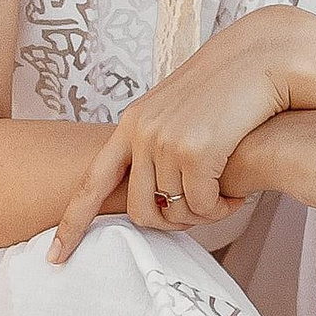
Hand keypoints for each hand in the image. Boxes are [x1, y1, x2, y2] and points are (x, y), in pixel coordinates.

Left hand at [48, 31, 288, 263]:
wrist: (260, 58)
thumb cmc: (225, 89)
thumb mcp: (178, 112)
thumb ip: (158, 142)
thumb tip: (157, 192)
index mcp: (132, 123)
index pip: (91, 182)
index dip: (72, 223)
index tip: (55, 257)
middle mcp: (141, 132)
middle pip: (138, 211)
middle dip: (169, 225)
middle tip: (200, 215)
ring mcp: (165, 141)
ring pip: (174, 212)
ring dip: (202, 216)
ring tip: (224, 199)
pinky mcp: (195, 150)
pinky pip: (202, 206)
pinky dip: (221, 210)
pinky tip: (237, 194)